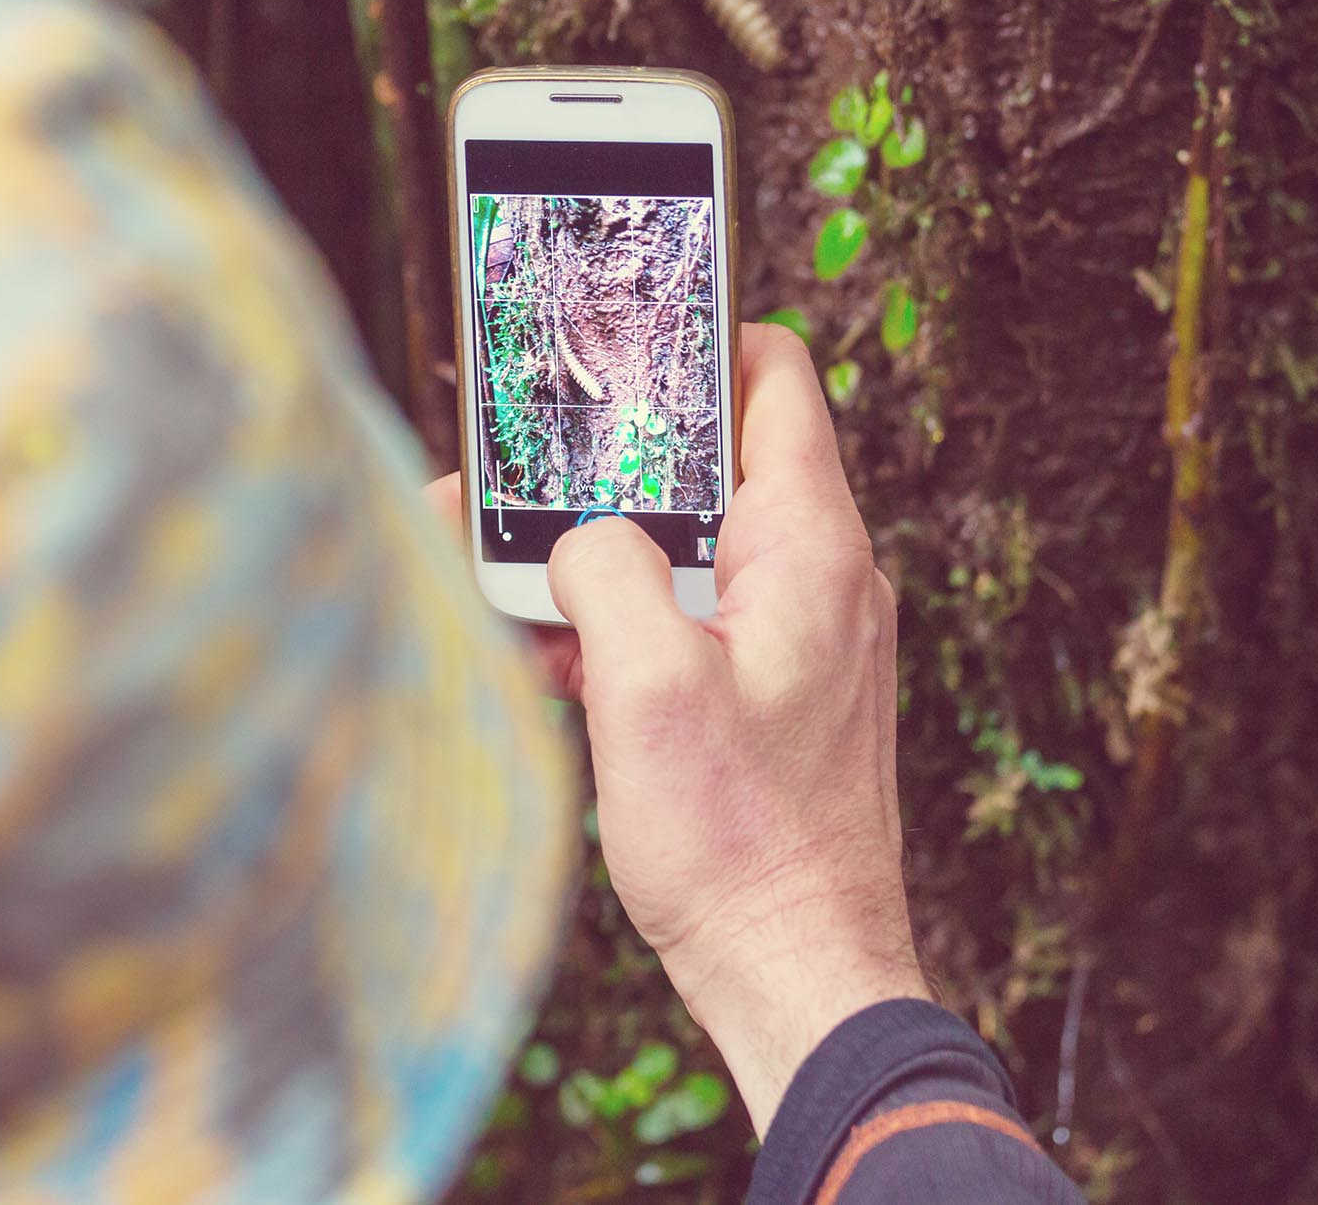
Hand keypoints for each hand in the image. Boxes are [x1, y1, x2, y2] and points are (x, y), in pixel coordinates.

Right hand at [436, 325, 926, 1129]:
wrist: (800, 978)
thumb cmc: (741, 845)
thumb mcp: (645, 690)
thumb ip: (604, 570)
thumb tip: (579, 536)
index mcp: (811, 549)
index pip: (771, 378)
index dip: (694, 339)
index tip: (610, 343)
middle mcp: (819, 578)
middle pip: (707, 465)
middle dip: (605, 467)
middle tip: (513, 473)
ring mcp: (798, 639)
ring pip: (686, 551)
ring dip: (595, 559)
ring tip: (498, 578)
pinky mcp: (769, 698)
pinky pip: (688, 624)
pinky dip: (619, 628)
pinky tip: (544, 660)